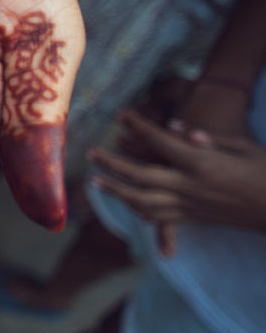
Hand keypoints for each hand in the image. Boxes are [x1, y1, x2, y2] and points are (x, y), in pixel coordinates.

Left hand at [90, 109, 265, 256]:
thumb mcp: (242, 147)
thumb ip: (205, 138)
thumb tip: (175, 127)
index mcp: (203, 163)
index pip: (160, 142)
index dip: (137, 126)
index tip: (120, 114)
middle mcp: (191, 186)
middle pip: (139, 175)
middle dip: (111, 164)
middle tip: (91, 153)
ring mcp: (191, 206)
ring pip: (142, 202)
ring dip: (116, 191)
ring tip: (96, 181)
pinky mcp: (194, 219)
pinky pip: (158, 217)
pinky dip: (138, 210)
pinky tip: (126, 203)